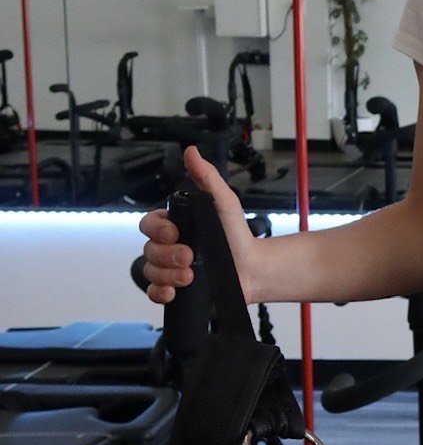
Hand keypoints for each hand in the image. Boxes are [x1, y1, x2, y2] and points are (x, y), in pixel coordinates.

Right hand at [138, 145, 262, 304]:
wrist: (253, 269)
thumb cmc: (237, 234)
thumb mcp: (224, 202)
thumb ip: (207, 177)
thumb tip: (191, 152)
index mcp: (175, 224)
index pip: (149, 224)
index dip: (158, 230)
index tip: (175, 233)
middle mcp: (169, 246)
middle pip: (149, 250)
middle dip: (167, 255)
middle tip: (190, 257)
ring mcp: (171, 268)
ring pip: (150, 271)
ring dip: (166, 274)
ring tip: (190, 276)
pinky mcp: (176, 289)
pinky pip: (154, 292)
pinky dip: (159, 292)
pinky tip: (173, 292)